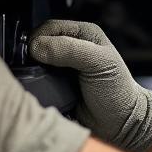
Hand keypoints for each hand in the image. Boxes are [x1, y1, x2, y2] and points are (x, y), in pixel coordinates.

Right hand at [28, 19, 151, 151]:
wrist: (120, 123)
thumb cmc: (117, 90)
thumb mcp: (98, 62)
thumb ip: (70, 49)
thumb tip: (37, 47)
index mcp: (83, 34)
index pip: (49, 27)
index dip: (39, 38)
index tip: (34, 54)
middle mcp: (71, 47)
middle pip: (39, 44)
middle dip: (32, 55)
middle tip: (34, 69)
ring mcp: (62, 68)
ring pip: (34, 63)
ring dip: (31, 71)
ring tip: (37, 80)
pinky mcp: (55, 86)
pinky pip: (36, 81)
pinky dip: (34, 84)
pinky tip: (38, 90)